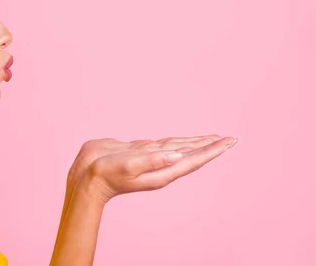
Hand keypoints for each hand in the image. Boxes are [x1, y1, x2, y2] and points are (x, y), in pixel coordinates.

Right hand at [82, 136, 236, 203]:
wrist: (85, 178)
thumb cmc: (105, 174)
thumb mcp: (129, 166)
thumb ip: (152, 160)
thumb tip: (177, 155)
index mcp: (162, 170)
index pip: (194, 159)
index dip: (213, 150)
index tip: (230, 141)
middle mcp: (160, 165)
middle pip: (192, 154)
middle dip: (211, 146)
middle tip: (230, 138)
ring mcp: (150, 159)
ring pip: (179, 148)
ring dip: (196, 143)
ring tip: (211, 138)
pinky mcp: (138, 152)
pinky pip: (163, 144)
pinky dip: (175, 141)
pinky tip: (178, 141)